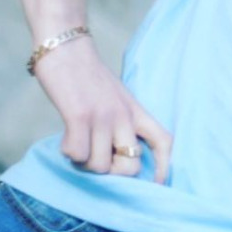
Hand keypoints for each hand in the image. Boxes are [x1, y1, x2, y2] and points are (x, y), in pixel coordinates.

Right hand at [33, 35, 171, 182]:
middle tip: (95, 157)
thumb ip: (121, 122)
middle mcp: (124, 116)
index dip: (166, 167)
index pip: (164, 141)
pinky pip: (77, 154)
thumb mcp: (116, 97)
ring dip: (85, 161)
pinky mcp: (80, 116)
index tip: (158, 185)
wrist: (65, 46)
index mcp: (136, 111)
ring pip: (100, 165)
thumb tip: (115, 153)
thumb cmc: (86, 76)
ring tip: (77, 142)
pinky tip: (66, 137)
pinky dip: (68, 152)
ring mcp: (103, 117)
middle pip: (131, 165)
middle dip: (112, 171)